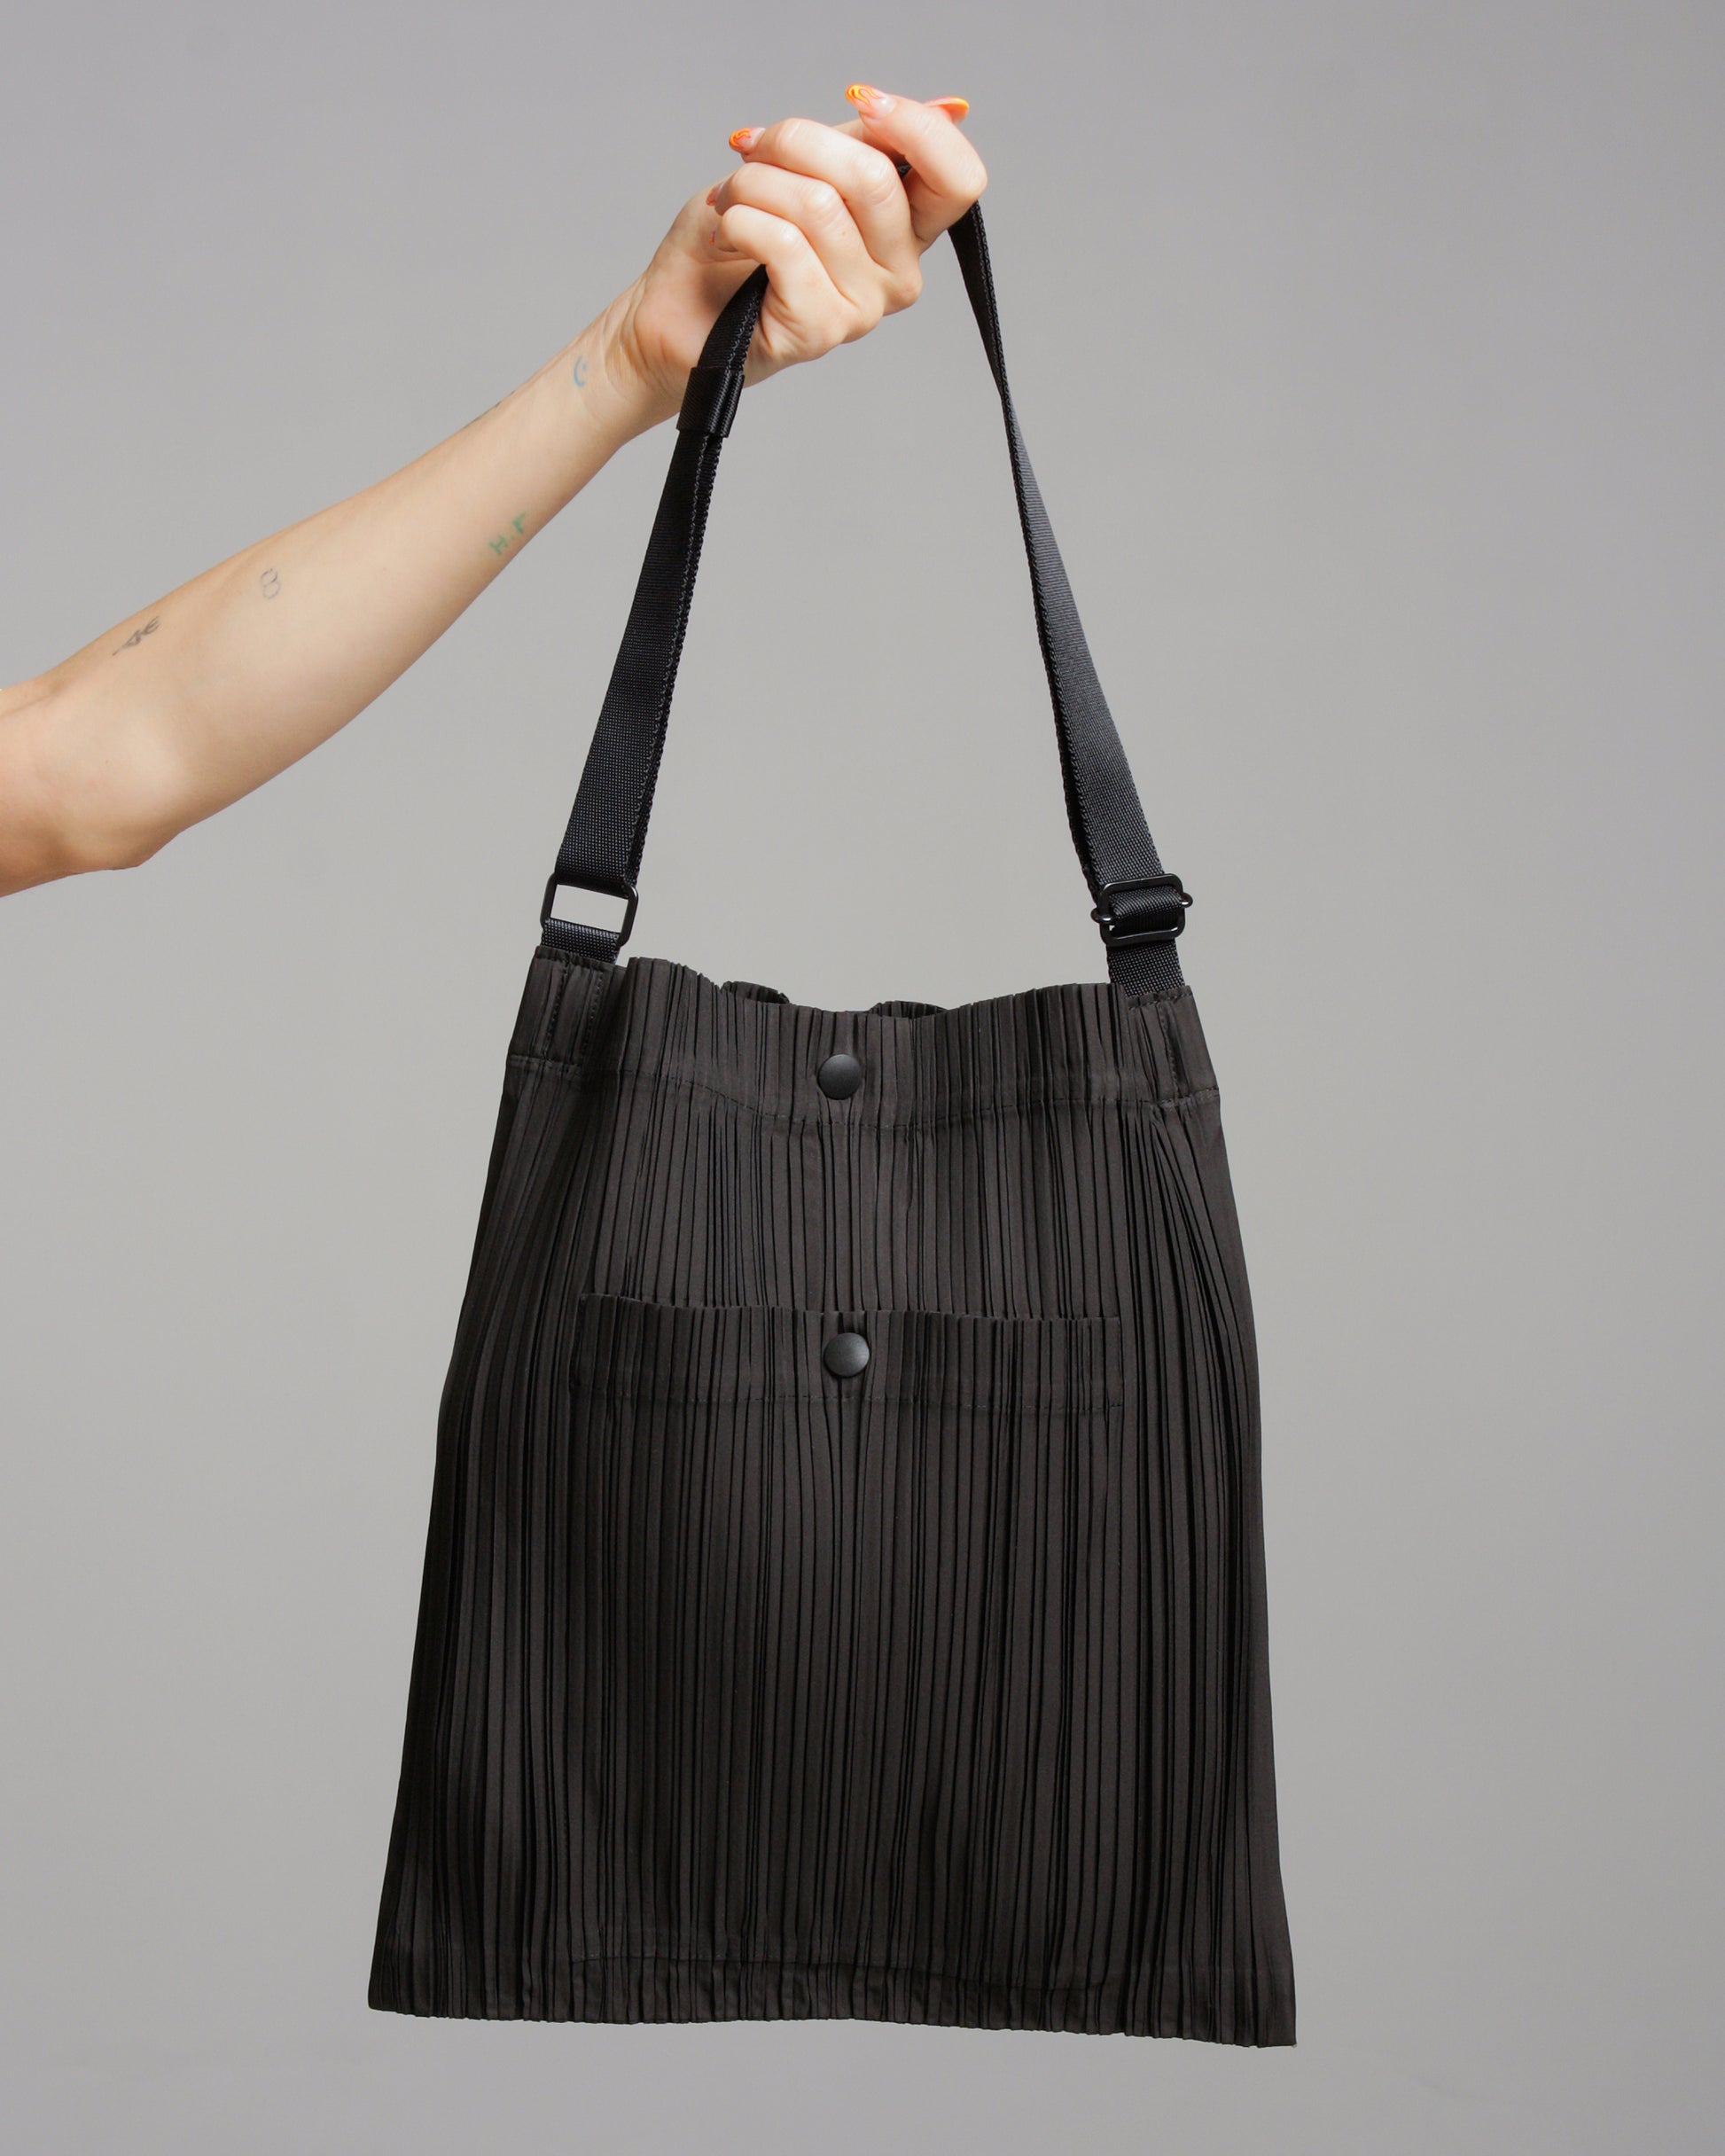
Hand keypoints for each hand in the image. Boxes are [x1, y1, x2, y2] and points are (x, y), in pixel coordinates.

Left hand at [600, 86, 985, 429]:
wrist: (676, 308)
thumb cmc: (736, 239)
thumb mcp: (806, 168)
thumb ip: (867, 142)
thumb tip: (951, 109)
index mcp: (906, 232)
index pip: (959, 180)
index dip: (916, 127)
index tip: (860, 102)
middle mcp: (897, 276)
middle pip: (874, 178)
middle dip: (797, 141)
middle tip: (755, 152)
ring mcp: (862, 309)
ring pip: (818, 206)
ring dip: (754, 183)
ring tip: (731, 200)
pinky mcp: (819, 330)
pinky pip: (784, 245)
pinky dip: (740, 221)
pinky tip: (724, 232)